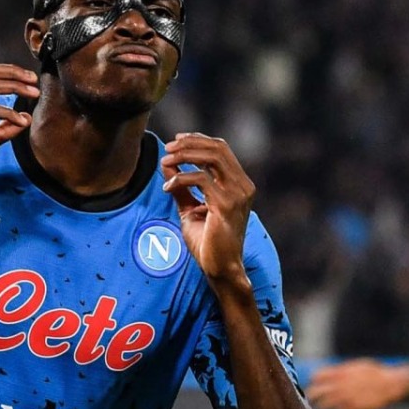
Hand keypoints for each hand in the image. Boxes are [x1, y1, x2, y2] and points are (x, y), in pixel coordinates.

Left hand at [161, 133, 254, 282]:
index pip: (221, 149)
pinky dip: (181, 178)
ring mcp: (237, 194)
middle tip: (168, 149)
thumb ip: (182, 188)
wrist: (220, 268)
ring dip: (185, 155)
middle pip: (218, 148)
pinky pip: (201, 179)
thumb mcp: (191, 210)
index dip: (198, 140)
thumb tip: (167, 165)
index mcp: (239, 184)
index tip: (176, 141)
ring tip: (165, 161)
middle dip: (190, 143)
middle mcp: (243, 186)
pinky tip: (168, 188)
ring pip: (212, 157)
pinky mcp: (226, 204)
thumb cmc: (208, 243)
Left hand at [308, 359, 407, 408]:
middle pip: (316, 392)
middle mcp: (340, 385)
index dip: (314, 381)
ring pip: (325, 405)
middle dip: (312, 396)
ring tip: (324, 407)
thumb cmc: (375, 373)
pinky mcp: (354, 408)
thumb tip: (328, 373)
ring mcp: (346, 397)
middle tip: (312, 399)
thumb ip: (341, 370)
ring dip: (323, 406)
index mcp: (340, 372)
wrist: (390, 384)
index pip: (317, 376)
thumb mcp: (357, 366)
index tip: (315, 384)